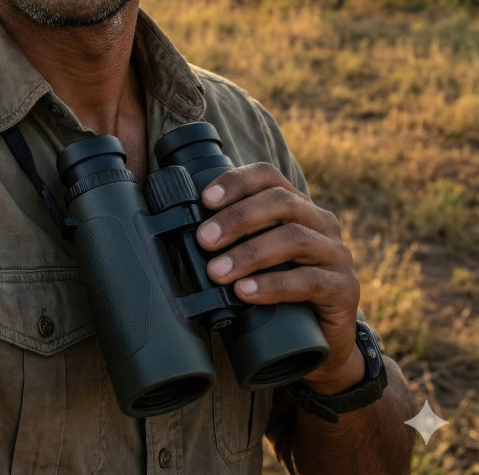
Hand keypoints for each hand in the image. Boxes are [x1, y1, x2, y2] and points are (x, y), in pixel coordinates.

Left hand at [197, 162, 362, 390]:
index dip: (236, 181)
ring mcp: (337, 254)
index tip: (204, 199)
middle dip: (237, 218)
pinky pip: (309, 280)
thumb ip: (232, 239)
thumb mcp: (255, 258)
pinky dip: (272, 285)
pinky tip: (246, 292)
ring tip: (217, 272)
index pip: (269, 176)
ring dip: (248, 253)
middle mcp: (321, 222)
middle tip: (203, 239)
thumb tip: (177, 228)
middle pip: (280, 203)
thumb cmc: (277, 290)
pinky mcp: (344, 289)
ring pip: (293, 238)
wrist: (320, 344)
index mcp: (298, 206)